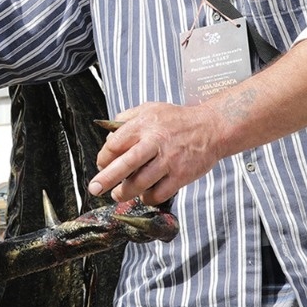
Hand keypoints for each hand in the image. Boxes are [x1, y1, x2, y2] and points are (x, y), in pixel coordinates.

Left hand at [88, 102, 221, 204]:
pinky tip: (144, 195)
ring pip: (140, 183)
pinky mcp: (181, 175)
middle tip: (94, 189)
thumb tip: (108, 138)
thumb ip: (126, 120)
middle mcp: (155, 142)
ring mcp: (169, 160)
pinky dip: (148, 198)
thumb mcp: (149, 109)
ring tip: (118, 194)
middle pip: (125, 165)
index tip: (101, 165)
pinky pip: (159, 193)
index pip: (115, 144)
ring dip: (125, 192)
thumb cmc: (176, 120)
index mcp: (143, 125)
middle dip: (106, 179)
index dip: (104, 158)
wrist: (211, 128)